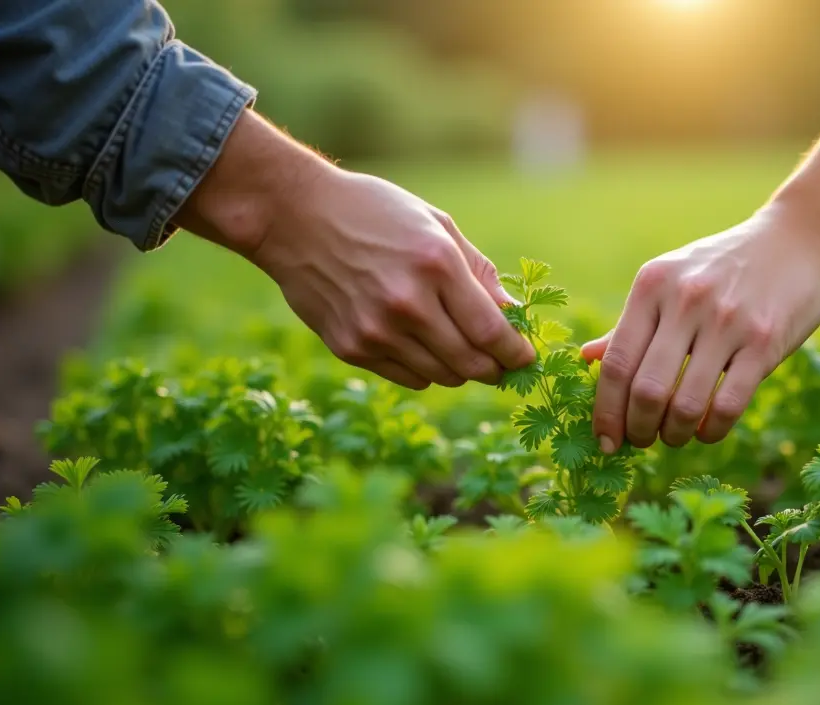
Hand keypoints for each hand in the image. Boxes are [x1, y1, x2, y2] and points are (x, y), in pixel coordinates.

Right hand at [252, 169, 535, 388]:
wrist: (293, 216)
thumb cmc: (375, 212)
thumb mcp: (436, 225)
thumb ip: (479, 272)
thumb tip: (514, 313)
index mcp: (436, 265)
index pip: (491, 332)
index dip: (516, 353)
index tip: (526, 357)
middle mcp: (407, 304)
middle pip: (471, 364)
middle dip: (496, 370)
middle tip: (503, 365)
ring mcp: (376, 331)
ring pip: (442, 377)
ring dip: (461, 370)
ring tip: (462, 350)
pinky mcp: (351, 348)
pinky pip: (409, 377)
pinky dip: (426, 369)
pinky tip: (422, 345)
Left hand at [582, 200, 819, 452]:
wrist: (799, 238)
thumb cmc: (726, 266)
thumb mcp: (671, 278)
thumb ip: (633, 323)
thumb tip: (586, 359)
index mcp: (652, 285)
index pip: (616, 362)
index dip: (605, 411)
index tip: (604, 439)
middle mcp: (685, 300)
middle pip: (645, 390)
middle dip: (637, 430)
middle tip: (641, 441)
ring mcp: (727, 321)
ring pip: (684, 404)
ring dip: (673, 435)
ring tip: (674, 436)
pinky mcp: (765, 341)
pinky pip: (727, 405)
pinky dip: (711, 431)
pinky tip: (707, 430)